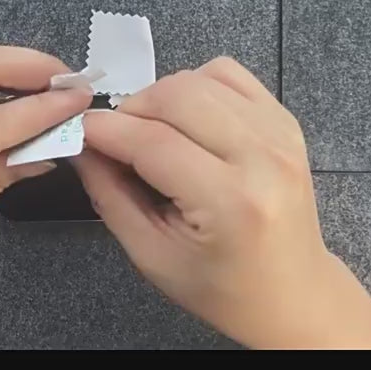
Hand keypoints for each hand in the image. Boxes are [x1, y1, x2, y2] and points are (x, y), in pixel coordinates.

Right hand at [76, 58, 370, 349]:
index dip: (106, 130)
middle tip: (116, 137)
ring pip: (201, 78)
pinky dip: (197, 86)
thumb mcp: (150, 254)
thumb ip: (110, 194)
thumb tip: (81, 142)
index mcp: (230, 202)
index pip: (153, 142)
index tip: (78, 130)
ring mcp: (281, 135)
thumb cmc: (220, 286)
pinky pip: (230, 75)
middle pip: (178, 95)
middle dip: (132, 109)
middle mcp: (263, 158)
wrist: (292, 294)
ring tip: (152, 131)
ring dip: (162, 97)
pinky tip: (188, 119)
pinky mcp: (286, 122)